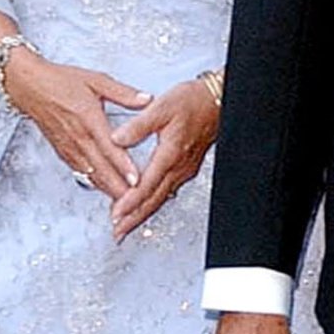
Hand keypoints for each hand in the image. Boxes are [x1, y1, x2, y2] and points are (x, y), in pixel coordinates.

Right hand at [3, 48, 150, 200]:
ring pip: (91, 174)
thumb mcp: (96, 80)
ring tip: (125, 204)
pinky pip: (81, 172)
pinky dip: (95, 184)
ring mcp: (69, 147)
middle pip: (101, 169)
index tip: (137, 180)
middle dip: (119, 188)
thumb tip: (147, 99)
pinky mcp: (63, 152)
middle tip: (136, 202)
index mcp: (89, 119)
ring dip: (107, 190)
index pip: (109, 147)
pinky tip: (106, 191)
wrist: (29, 87)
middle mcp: (79, 137)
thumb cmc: (61, 81)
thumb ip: (123, 93)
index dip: (123, 166)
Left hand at [108, 79, 220, 239]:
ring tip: (127, 226)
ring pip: (161, 198)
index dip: (130, 202)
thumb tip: (117, 138)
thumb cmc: (193, 101)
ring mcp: (184, 169)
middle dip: (135, 218)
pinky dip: (154, 202)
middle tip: (118, 232)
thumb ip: (138, 125)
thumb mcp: (162, 107)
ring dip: (143, 214)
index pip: (147, 185)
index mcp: (170, 153)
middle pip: (154, 200)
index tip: (116, 214)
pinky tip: (146, 206)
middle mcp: (178, 166)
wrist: (217, 101)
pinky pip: (168, 191)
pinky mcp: (186, 168)